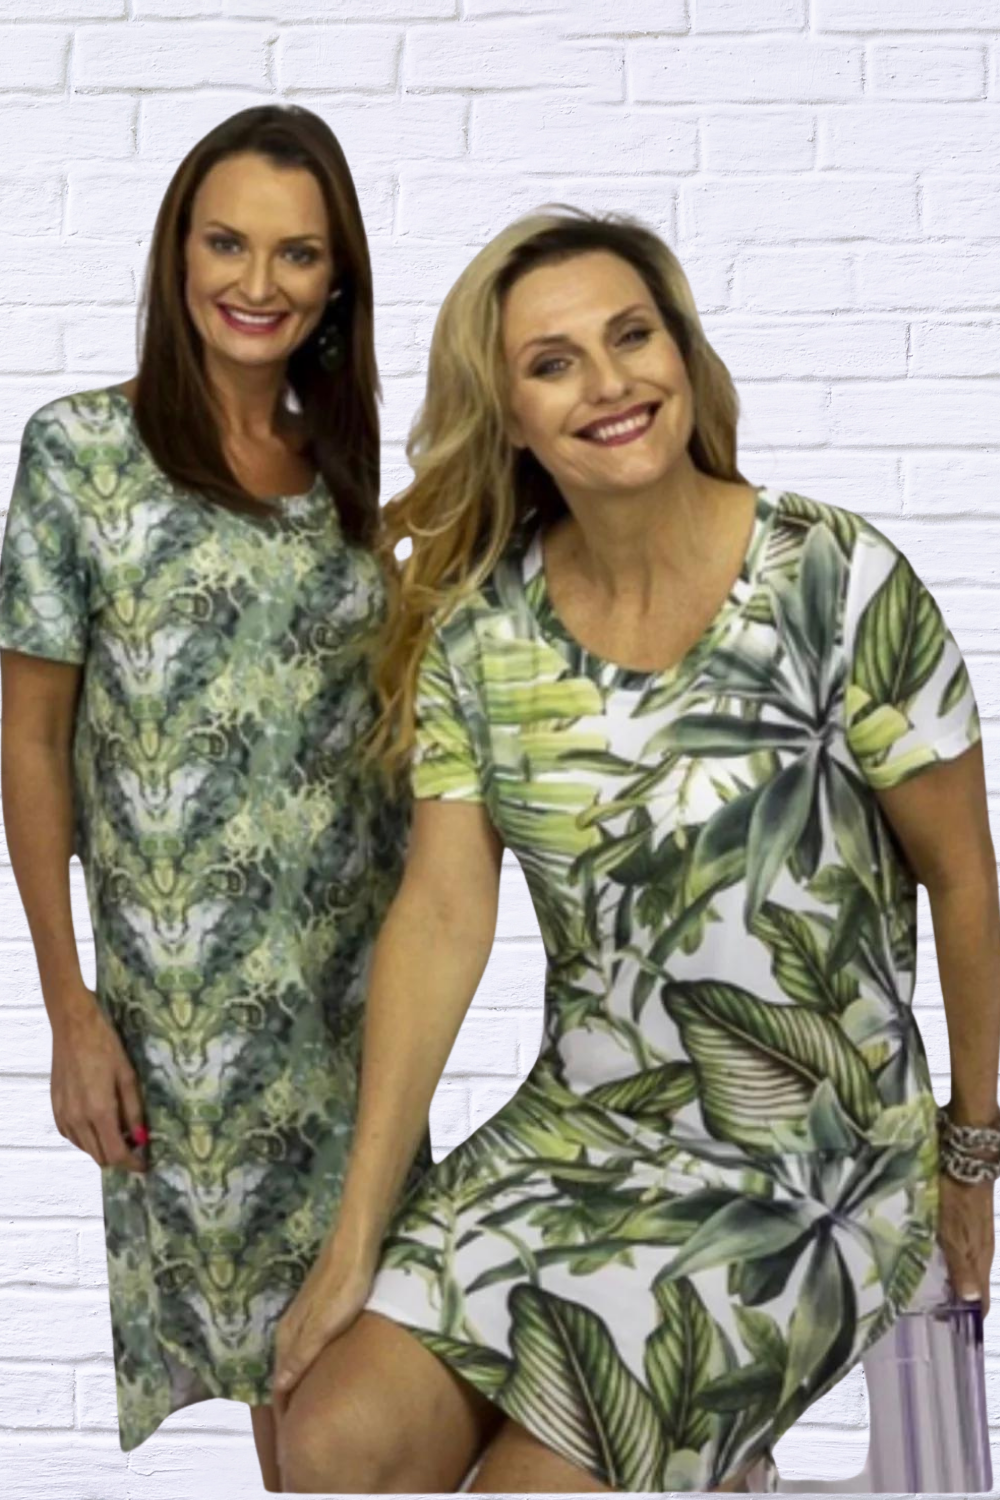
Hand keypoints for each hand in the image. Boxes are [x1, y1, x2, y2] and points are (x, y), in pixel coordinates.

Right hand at [50, 988, 147, 1172]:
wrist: (74, 1027)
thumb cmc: (106, 1046)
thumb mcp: (128, 1077)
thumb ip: (134, 1111)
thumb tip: (141, 1138)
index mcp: (99, 1112)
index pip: (116, 1154)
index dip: (133, 1164)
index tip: (145, 1164)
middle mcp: (78, 1119)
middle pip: (100, 1157)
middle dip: (120, 1157)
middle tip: (136, 1145)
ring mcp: (64, 1115)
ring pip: (86, 1148)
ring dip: (103, 1147)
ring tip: (120, 1130)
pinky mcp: (55, 1108)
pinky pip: (72, 1136)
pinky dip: (87, 1137)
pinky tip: (99, 1122)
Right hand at [271, 1234, 376, 1416]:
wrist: (353, 1246)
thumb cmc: (343, 1287)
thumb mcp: (324, 1326)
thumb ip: (302, 1355)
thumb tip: (279, 1387)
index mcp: (288, 1336)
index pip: (279, 1384)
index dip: (283, 1411)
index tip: (288, 1442)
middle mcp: (289, 1329)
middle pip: (284, 1374)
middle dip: (289, 1402)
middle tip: (299, 1433)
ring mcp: (303, 1318)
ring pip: (295, 1360)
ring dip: (299, 1384)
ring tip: (310, 1410)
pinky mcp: (317, 1310)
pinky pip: (306, 1348)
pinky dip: (309, 1366)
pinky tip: (321, 1373)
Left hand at [937, 1173, 994, 1313]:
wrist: (967, 1165)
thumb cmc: (957, 1201)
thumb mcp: (954, 1236)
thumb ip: (961, 1267)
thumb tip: (972, 1300)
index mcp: (981, 1260)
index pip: (983, 1298)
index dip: (971, 1316)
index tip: (952, 1329)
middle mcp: (984, 1253)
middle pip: (977, 1286)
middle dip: (961, 1302)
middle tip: (936, 1313)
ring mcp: (979, 1239)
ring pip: (971, 1270)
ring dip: (957, 1283)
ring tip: (935, 1291)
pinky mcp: (973, 1226)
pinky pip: (965, 1253)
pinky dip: (955, 1264)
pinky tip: (939, 1262)